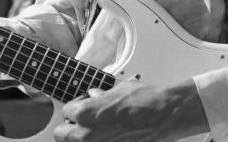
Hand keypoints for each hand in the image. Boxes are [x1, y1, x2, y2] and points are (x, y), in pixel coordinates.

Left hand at [54, 80, 208, 141]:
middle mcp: (87, 135)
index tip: (83, 106)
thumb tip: (95, 97)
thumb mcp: (117, 90)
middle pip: (62, 134)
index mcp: (85, 114)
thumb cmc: (144, 101)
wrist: (165, 115)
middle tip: (81, 121)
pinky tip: (113, 134)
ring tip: (99, 129)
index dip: (76, 106)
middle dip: (70, 126)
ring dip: (83, 136)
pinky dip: (103, 140)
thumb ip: (100, 96)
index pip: (67, 111)